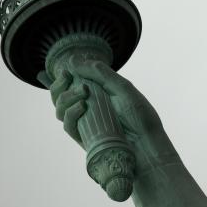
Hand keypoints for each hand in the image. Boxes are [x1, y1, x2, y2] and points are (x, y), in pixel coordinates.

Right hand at [38, 59, 175, 175]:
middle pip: (60, 97)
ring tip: (83, 93)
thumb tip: (73, 60)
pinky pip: (68, 126)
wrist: (148, 146)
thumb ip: (100, 73)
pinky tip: (81, 107)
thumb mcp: (123, 89)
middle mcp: (89, 109)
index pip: (72, 84)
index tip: (67, 70)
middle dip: (58, 85)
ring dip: (65, 97)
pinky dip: (70, 114)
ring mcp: (86, 125)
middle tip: (67, 77)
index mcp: (98, 95)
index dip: (63, 77)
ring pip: (60, 110)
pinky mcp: (84, 140)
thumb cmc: (140, 117)